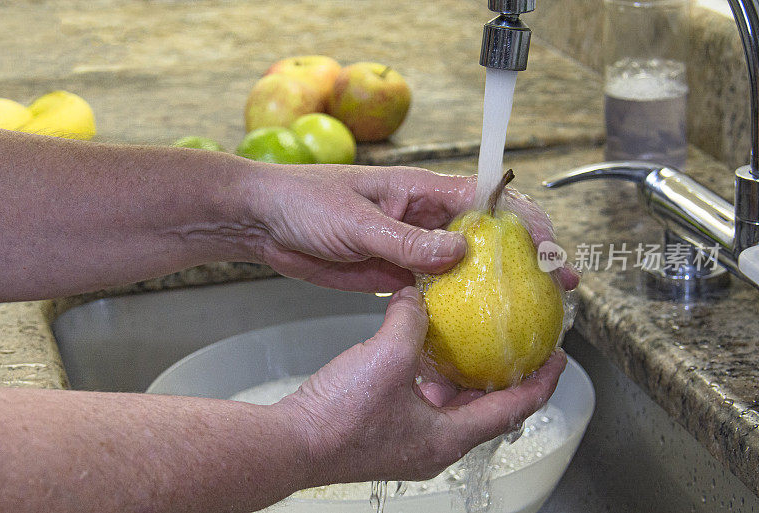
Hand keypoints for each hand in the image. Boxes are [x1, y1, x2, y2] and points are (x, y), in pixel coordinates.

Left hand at [245, 163, 578, 292]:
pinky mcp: (394, 275)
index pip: (488, 201)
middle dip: (524, 259)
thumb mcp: (357, 220)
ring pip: (465, 268)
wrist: (263, 221)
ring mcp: (411, 248)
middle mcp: (424, 218)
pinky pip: (434, 292)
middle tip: (557, 288)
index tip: (548, 250)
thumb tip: (458, 252)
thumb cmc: (304, 201)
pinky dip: (456, 307)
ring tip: (529, 313)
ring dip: (496, 287)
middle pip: (487, 238)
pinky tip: (475, 329)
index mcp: (421, 190)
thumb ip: (405, 240)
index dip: (525, 223)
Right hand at [279, 287, 566, 483]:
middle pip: (486, 411)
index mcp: (448, 437)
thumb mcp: (387, 356)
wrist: (290, 443)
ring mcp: (408, 444)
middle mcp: (434, 446)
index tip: (559, 357)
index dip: (542, 381)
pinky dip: (431, 378)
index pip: (514, 408)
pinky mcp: (385, 435)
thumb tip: (417, 296)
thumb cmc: (340, 418)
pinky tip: (418, 353)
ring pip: (452, 408)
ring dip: (465, 377)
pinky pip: (422, 404)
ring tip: (472, 344)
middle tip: (518, 347)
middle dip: (505, 378)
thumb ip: (410, 320)